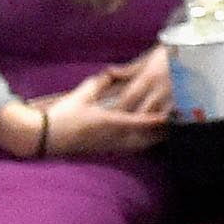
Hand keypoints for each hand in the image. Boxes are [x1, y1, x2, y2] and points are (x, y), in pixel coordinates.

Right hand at [38, 67, 171, 156]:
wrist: (44, 137)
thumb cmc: (63, 114)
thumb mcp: (82, 94)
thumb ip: (101, 83)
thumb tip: (112, 72)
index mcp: (109, 122)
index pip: (140, 122)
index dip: (158, 119)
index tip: (173, 114)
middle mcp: (113, 137)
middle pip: (146, 138)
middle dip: (163, 132)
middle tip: (179, 123)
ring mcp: (109, 146)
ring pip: (140, 145)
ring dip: (154, 139)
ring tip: (169, 132)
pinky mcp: (105, 151)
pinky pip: (130, 149)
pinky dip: (143, 144)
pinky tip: (149, 141)